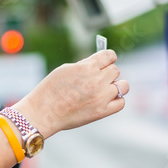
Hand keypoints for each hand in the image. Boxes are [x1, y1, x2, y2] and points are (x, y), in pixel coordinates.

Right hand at [13, 50, 128, 137]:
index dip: (108, 57)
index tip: (107, 60)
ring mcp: (101, 97)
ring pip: (123, 86)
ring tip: (106, 89)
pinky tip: (107, 100)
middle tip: (98, 78)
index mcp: (87, 67)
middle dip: (108, 72)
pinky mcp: (102, 111)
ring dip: (116, 85)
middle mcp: (97, 81)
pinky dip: (117, 100)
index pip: (109, 55)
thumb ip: (85, 65)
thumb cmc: (51, 90)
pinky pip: (121, 102)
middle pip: (115, 70)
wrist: (44, 112)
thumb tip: (99, 64)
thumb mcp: (66, 69)